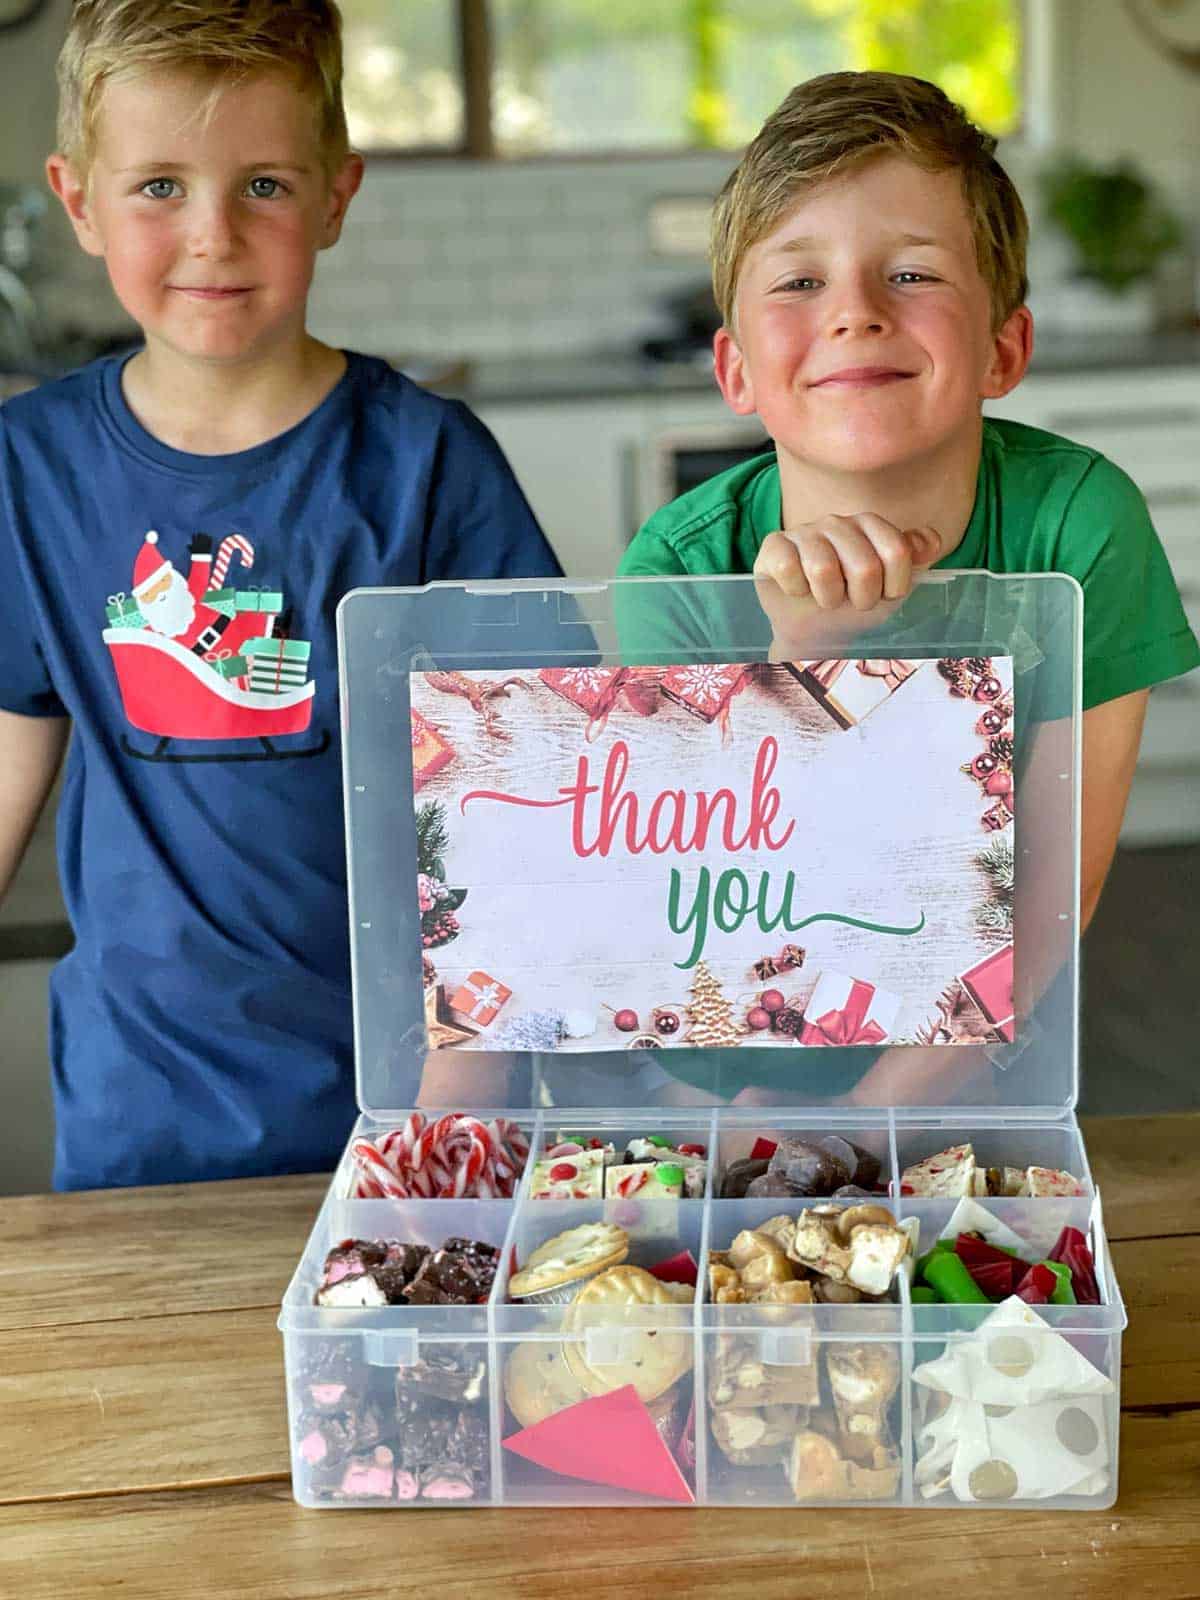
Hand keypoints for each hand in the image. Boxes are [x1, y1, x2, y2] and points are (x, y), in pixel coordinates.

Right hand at [754, 515, 940, 611]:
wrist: (814, 630)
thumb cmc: (853, 602)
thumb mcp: (892, 584)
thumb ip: (914, 557)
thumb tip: (931, 542)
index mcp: (869, 524)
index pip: (897, 552)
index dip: (894, 586)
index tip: (885, 595)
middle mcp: (837, 522)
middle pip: (864, 566)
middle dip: (862, 599)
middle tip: (852, 603)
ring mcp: (803, 532)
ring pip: (823, 568)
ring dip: (828, 598)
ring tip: (826, 600)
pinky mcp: (773, 546)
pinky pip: (788, 567)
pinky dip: (796, 590)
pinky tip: (798, 591)